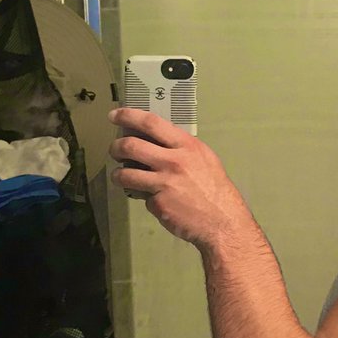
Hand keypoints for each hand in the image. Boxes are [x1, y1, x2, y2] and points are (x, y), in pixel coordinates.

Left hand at [108, 107, 250, 251]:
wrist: (223, 222)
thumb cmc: (216, 190)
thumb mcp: (204, 159)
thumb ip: (181, 149)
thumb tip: (156, 143)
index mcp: (186, 146)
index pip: (151, 123)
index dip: (128, 116)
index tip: (114, 115)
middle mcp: (173, 161)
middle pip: (130, 146)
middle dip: (115, 147)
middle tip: (115, 151)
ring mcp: (164, 183)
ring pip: (125, 173)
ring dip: (118, 175)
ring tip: (120, 177)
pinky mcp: (158, 203)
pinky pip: (142, 196)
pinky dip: (144, 198)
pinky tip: (154, 200)